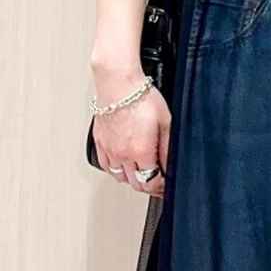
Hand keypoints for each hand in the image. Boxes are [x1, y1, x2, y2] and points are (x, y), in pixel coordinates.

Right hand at [91, 83, 170, 197]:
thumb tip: (170, 166)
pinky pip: (106, 166)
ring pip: (120, 178)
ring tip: (142, 173)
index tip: (167, 186)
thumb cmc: (141, 96)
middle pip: (136, 184)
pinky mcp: (100, 142)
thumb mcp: (166, 122)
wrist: (118, 82)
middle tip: (158, 181)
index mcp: (141, 151)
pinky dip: (116, 170)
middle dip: (149, 185)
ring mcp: (109, 150)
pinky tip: (124, 164)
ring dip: (132, 179)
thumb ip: (167, 148)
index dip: (162, 188)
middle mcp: (122, 154)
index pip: (152, 183)